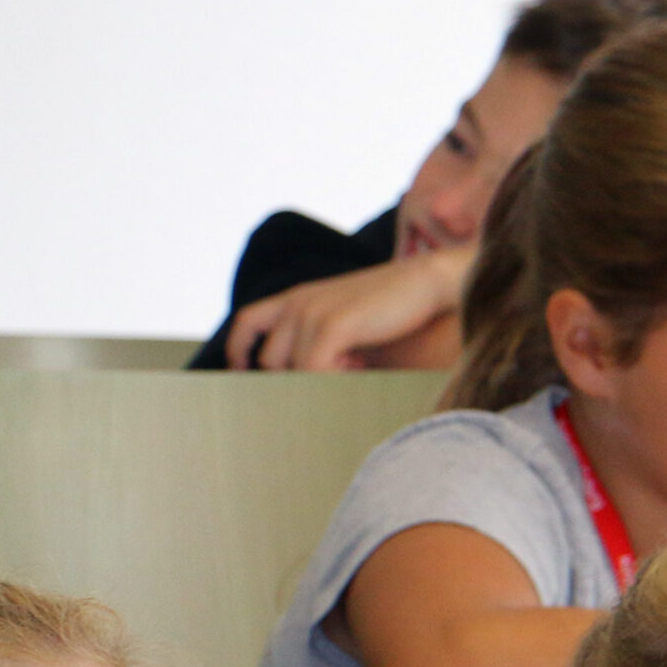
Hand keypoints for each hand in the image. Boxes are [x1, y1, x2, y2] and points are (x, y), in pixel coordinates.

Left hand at [225, 247, 473, 370]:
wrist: (427, 282)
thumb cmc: (391, 309)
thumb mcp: (345, 323)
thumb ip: (320, 345)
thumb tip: (308, 384)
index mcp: (296, 298)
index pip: (246, 324)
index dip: (239, 354)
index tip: (247, 377)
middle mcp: (297, 303)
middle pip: (270, 361)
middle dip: (295, 382)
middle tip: (338, 378)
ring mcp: (312, 312)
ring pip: (292, 370)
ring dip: (320, 381)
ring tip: (358, 367)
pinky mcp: (333, 324)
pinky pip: (314, 370)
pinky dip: (334, 379)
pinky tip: (361, 366)